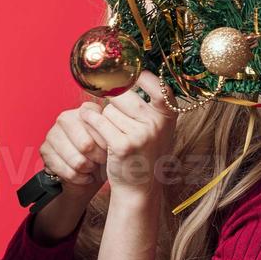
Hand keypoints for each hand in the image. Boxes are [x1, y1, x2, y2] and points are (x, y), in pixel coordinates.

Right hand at [39, 101, 111, 199]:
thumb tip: (110, 132)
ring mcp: (53, 133)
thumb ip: (112, 132)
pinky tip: (84, 175)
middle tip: (101, 161)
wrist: (88, 173)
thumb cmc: (103, 154)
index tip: (111, 150)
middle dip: (97, 158)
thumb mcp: (112, 140)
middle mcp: (66, 117)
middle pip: (86, 145)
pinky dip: (79, 178)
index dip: (107, 143)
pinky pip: (67, 171)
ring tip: (92, 167)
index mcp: (85, 110)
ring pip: (77, 161)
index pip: (98, 127)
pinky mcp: (45, 150)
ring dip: (88, 169)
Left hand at [79, 72, 175, 199]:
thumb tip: (121, 73)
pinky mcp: (123, 145)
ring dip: (105, 119)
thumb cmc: (144, 152)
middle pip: (124, 94)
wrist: (139, 187)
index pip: (155, 83)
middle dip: (114, 103)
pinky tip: (92, 127)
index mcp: (169, 115)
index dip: (138, 77)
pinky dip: (91, 122)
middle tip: (118, 120)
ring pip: (109, 109)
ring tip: (114, 134)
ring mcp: (141, 135)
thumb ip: (147, 103)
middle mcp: (158, 123)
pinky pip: (99, 121)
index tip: (128, 77)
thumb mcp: (155, 127)